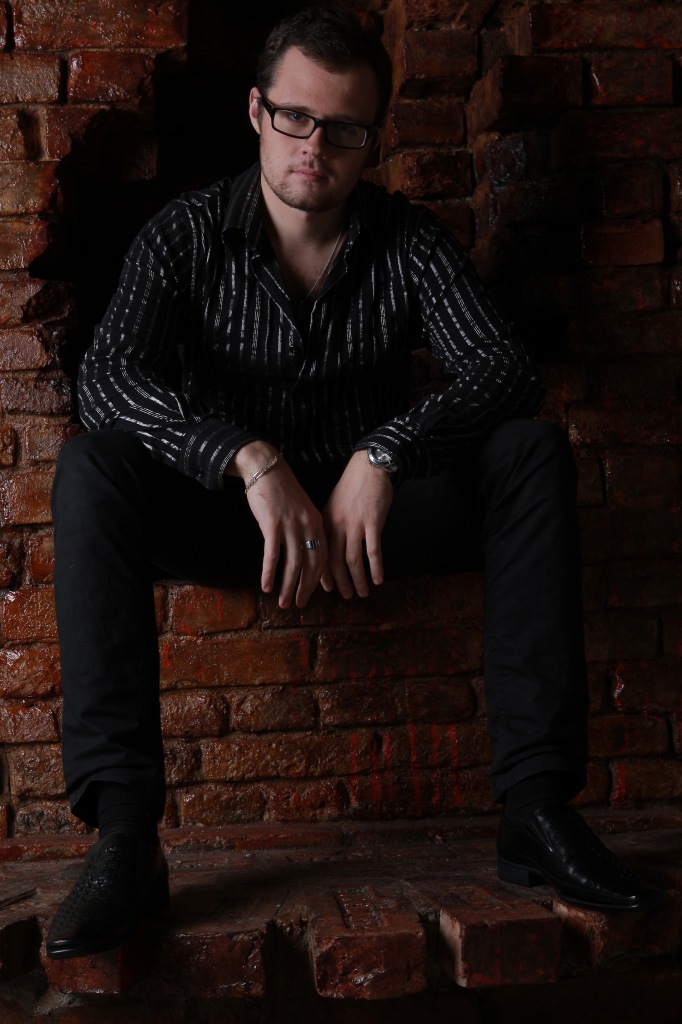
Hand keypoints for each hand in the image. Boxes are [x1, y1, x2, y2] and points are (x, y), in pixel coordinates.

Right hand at [228, 442, 326, 607]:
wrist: (266, 467)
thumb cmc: (281, 489)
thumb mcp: (300, 508)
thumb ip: (305, 528)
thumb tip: (303, 551)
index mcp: (316, 522)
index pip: (322, 556)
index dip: (319, 577)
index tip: (313, 592)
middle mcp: (307, 526)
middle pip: (311, 564)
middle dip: (305, 587)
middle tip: (299, 604)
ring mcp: (290, 525)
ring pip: (293, 563)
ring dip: (288, 586)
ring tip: (283, 602)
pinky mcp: (272, 524)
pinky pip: (272, 554)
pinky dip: (270, 572)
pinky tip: (266, 586)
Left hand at [322, 450, 393, 598]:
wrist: (370, 466)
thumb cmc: (353, 486)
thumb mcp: (334, 505)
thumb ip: (331, 526)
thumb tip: (330, 549)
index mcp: (324, 522)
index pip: (319, 554)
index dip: (321, 574)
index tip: (324, 589)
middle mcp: (336, 525)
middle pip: (334, 562)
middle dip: (339, 583)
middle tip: (345, 597)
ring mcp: (355, 524)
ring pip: (353, 561)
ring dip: (358, 580)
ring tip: (362, 593)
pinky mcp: (372, 522)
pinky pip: (373, 551)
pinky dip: (376, 568)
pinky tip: (379, 580)